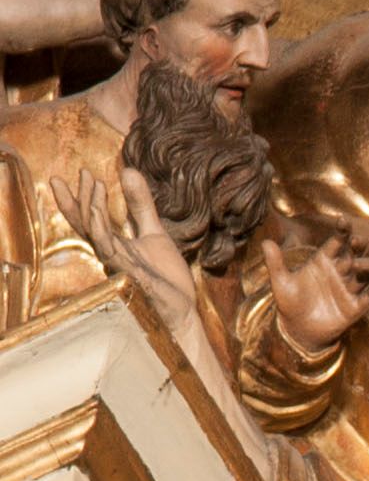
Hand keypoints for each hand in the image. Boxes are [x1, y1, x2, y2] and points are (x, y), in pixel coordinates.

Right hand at [54, 166, 200, 342]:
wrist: (184, 310)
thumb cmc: (166, 276)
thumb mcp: (154, 232)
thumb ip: (140, 205)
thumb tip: (128, 170)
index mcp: (113, 246)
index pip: (88, 220)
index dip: (76, 199)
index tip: (73, 175)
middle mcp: (111, 255)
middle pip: (87, 225)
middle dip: (80, 199)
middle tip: (84, 172)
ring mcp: (119, 266)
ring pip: (97, 236)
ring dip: (93, 209)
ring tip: (95, 183)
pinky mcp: (132, 277)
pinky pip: (113, 253)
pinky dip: (104, 233)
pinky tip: (100, 215)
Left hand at [261, 221, 368, 352]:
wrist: (298, 330)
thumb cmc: (290, 303)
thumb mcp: (281, 282)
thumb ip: (275, 263)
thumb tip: (265, 242)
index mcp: (323, 261)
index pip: (337, 241)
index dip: (343, 230)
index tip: (343, 221)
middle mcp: (339, 272)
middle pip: (356, 253)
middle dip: (359, 246)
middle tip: (356, 241)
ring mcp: (349, 289)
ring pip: (366, 272)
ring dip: (367, 266)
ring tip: (359, 266)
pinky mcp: (356, 307)